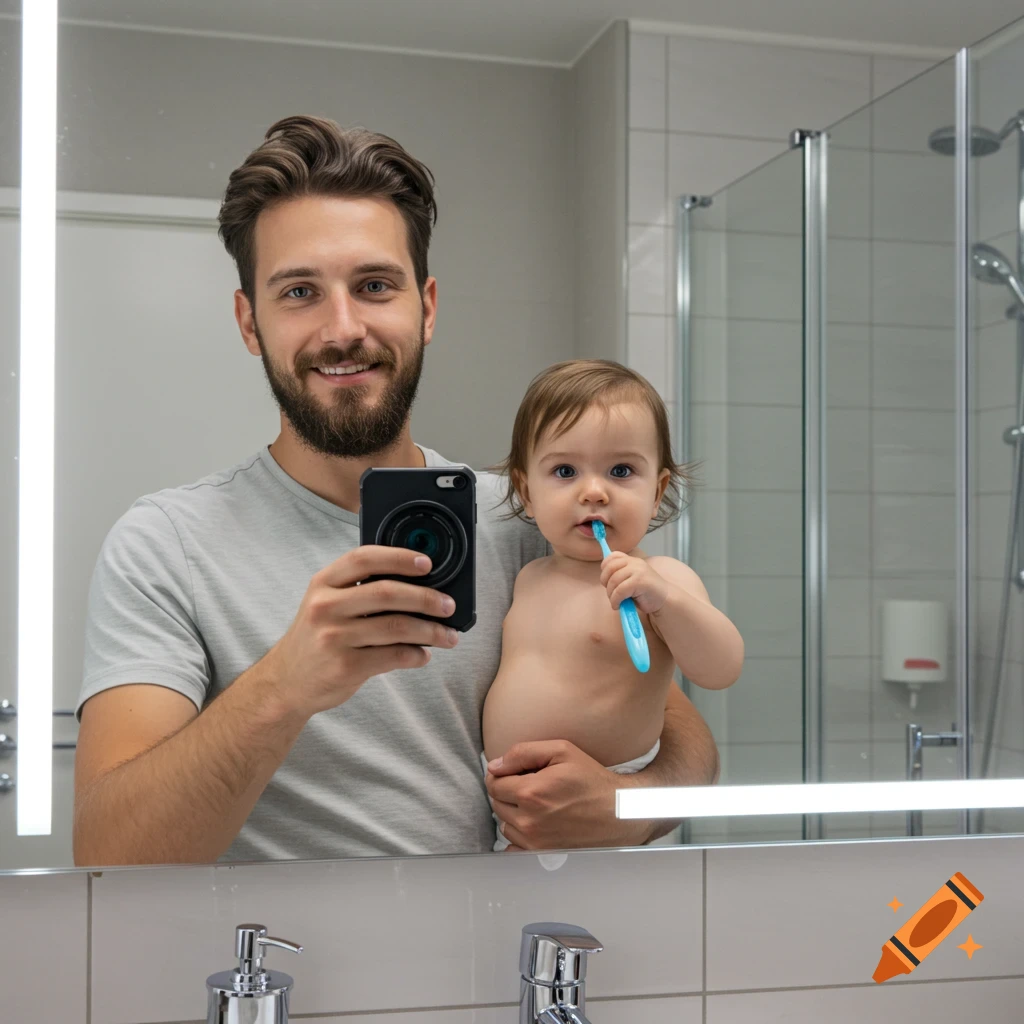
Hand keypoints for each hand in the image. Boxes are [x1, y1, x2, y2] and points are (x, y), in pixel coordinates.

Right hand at [262, 545, 459, 718]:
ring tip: (449, 636)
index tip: (428, 564)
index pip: (364, 558)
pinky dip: (416, 655)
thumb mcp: (326, 603)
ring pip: (397, 627)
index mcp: (323, 583)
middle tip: (448, 605)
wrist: (286, 682)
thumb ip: (359, 588)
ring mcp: (334, 637)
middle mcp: (325, 606)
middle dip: (426, 598)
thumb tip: (417, 583)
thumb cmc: (317, 637)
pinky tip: (423, 655)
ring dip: (431, 631)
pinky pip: (393, 656)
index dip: (399, 557)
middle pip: (387, 593)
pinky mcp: (345, 666)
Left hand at [485, 740, 650, 850]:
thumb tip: (495, 765)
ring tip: (535, 803)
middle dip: (506, 792)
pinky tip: (535, 824)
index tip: (515, 772)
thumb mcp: (561, 751)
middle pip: (496, 804)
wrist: (618, 812)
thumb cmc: (591, 779)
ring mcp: (535, 841)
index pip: (494, 783)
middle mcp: (528, 821)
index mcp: (530, 792)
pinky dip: (518, 835)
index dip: (501, 774)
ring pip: (504, 825)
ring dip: (512, 813)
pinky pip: (514, 847)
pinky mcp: (542, 854)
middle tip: (528, 784)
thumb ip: (523, 753)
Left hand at [599, 552, 670, 615]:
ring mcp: (638, 571)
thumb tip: (604, 578)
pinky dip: (615, 600)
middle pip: (610, 568)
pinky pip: (619, 590)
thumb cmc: (646, 592)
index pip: (612, 556)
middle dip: (605, 582)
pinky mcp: (639, 581)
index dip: (605, 567)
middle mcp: (635, 563)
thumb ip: (621, 574)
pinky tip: (618, 605)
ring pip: (613, 581)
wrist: (665, 600)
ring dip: (610, 595)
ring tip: (615, 602)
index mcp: (633, 560)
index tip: (605, 580)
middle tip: (610, 593)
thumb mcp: (632, 579)